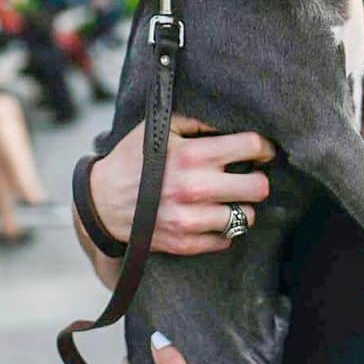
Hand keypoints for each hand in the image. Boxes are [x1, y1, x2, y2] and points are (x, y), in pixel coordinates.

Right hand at [91, 115, 275, 254]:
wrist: (100, 204)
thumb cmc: (133, 160)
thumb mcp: (160, 128)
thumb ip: (197, 120)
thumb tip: (231, 121)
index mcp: (191, 155)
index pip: (250, 147)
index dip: (262, 148)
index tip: (260, 152)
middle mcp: (194, 188)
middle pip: (259, 188)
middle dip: (257, 180)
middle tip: (247, 177)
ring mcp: (190, 220)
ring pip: (246, 217)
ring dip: (241, 207)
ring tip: (227, 198)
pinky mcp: (186, 243)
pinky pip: (227, 239)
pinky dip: (223, 228)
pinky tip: (211, 215)